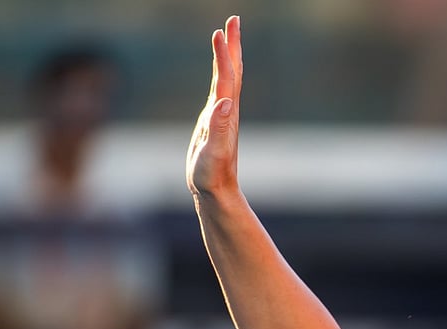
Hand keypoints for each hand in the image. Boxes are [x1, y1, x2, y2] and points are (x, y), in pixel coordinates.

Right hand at [186, 16, 242, 199]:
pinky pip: (220, 89)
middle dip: (233, 45)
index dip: (224, 54)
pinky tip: (220, 71)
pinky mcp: (214, 120)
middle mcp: (227, 110)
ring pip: (228, 78)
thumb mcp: (213, 153)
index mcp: (225, 113)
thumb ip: (219, 128)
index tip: (222, 30)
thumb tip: (226, 102)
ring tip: (227, 36)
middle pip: (232, 71)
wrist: (216, 191)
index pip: (226, 77)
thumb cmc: (212, 176)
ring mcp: (222, 114)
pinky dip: (220, 73)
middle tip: (234, 19)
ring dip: (228, 55)